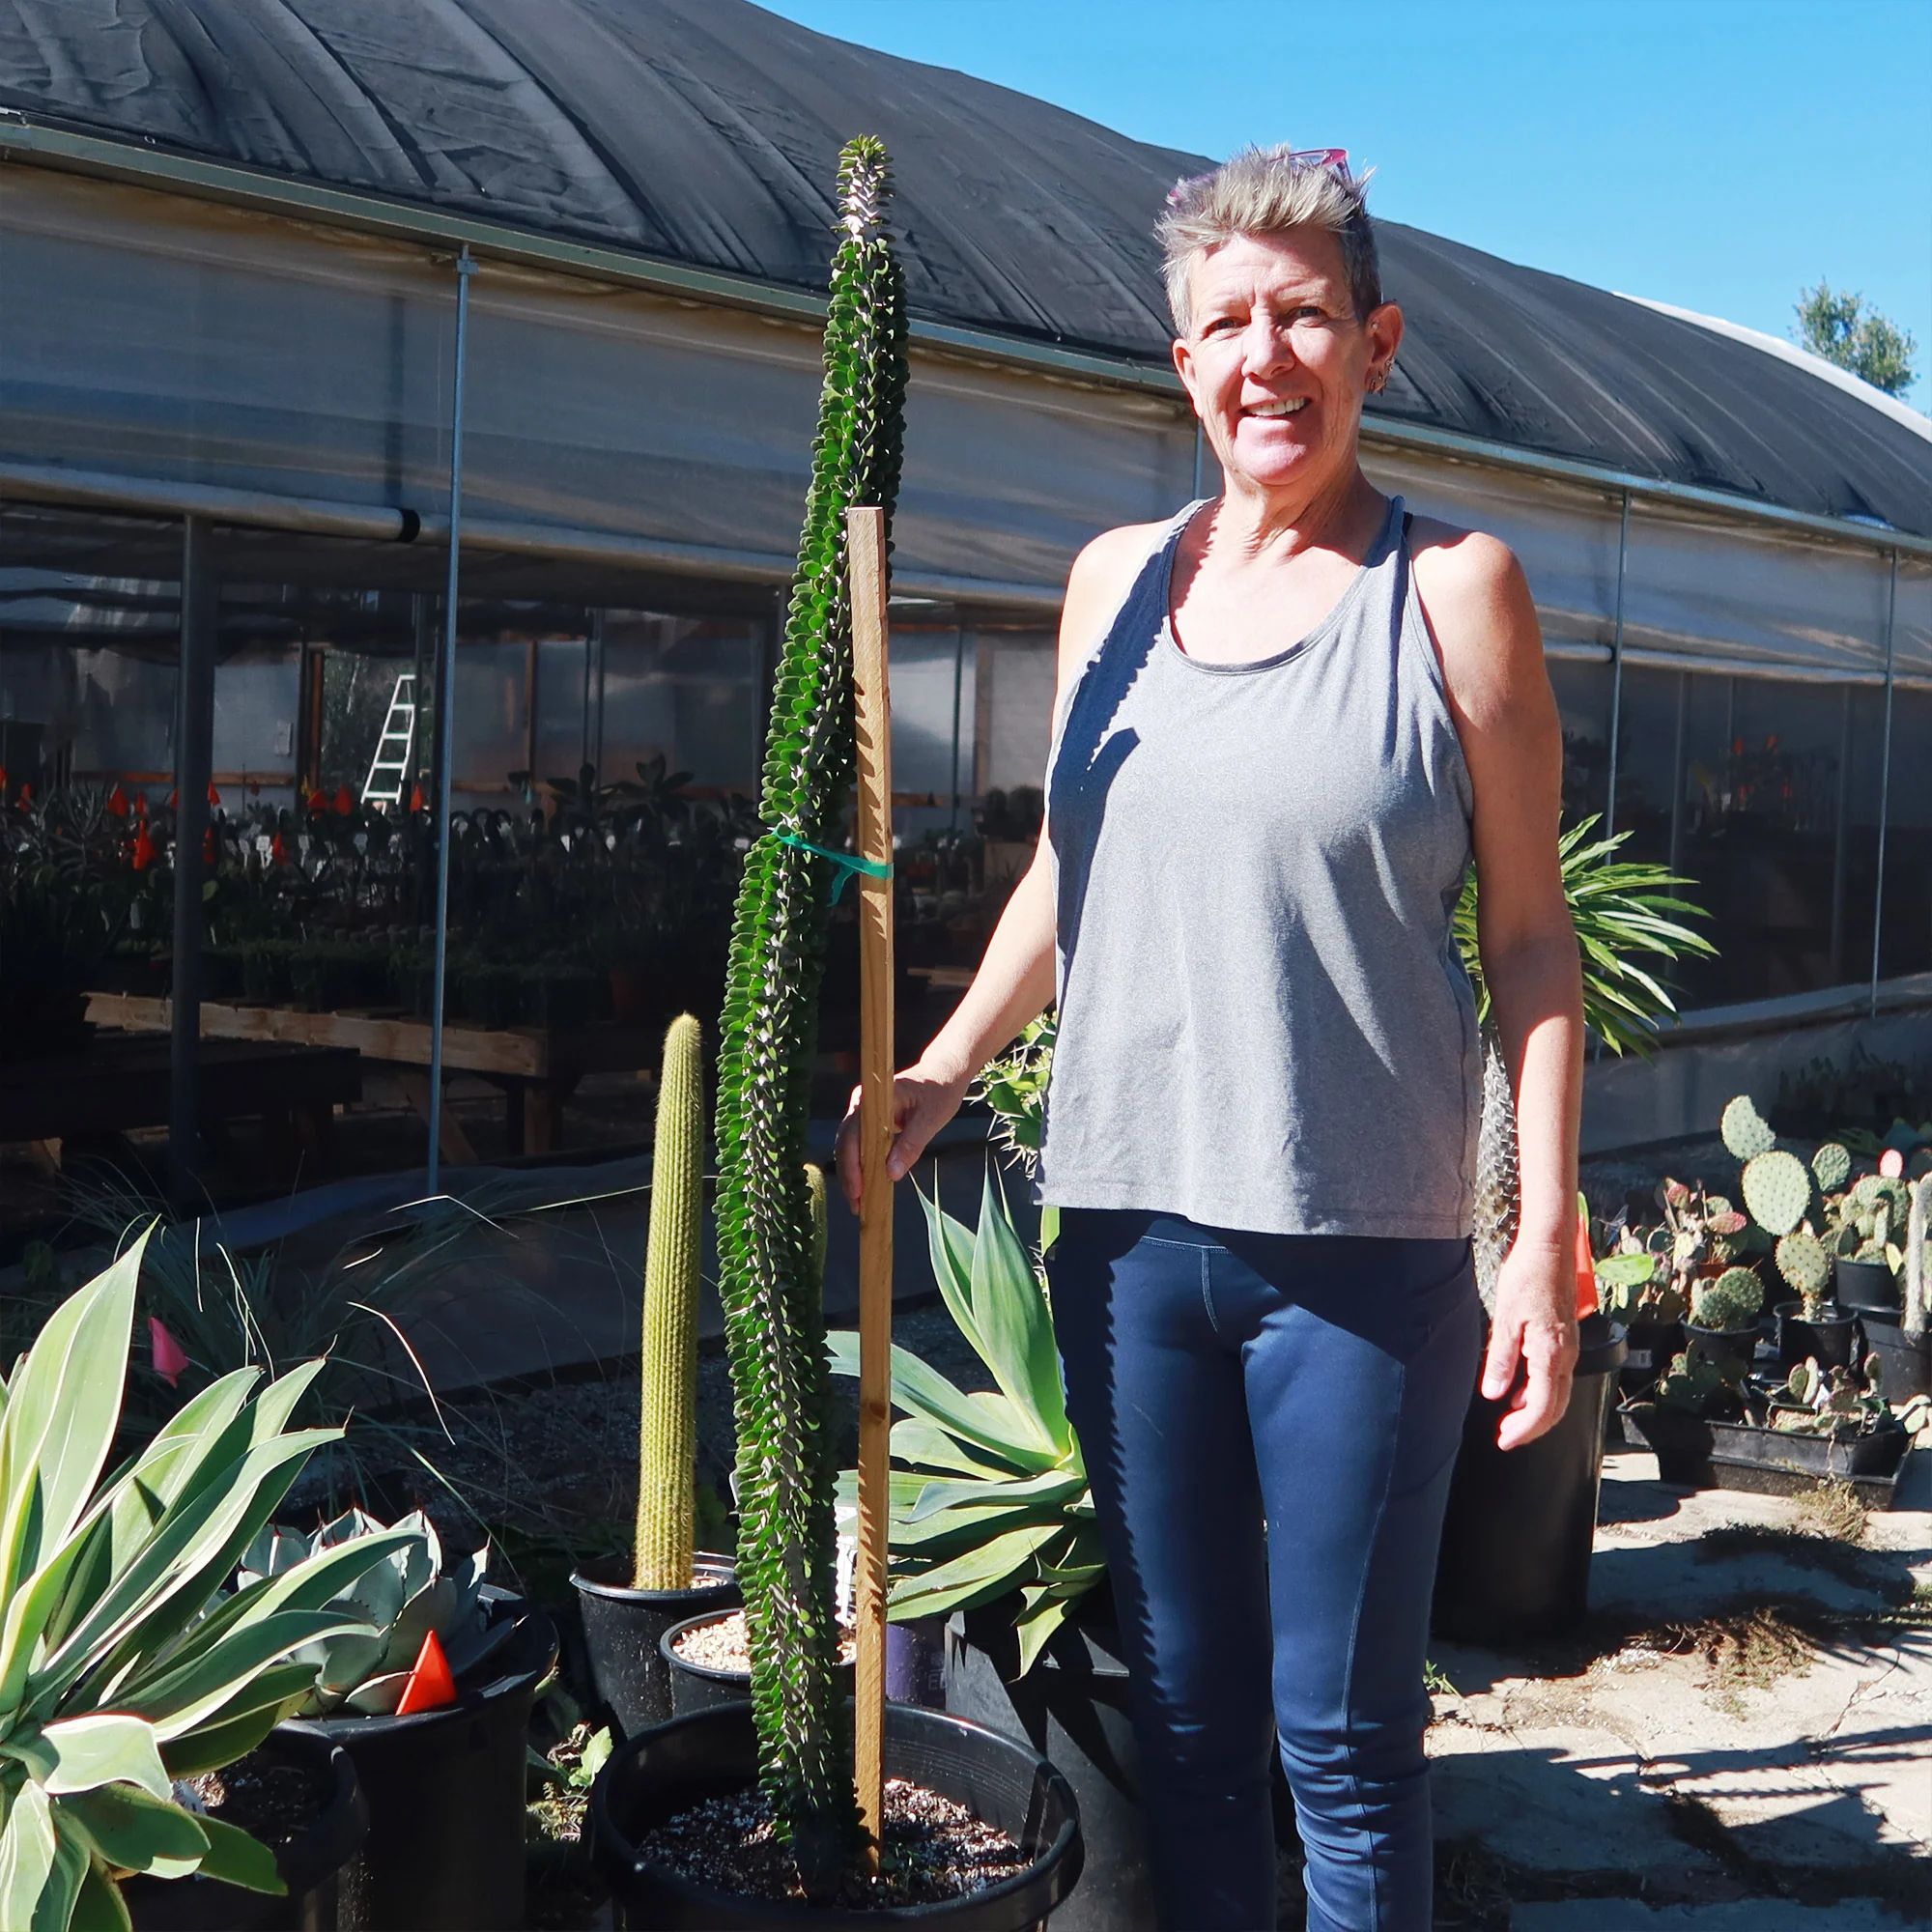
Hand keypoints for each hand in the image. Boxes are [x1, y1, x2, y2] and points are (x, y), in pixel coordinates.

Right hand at [834, 1062, 972, 1213]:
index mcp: (874, 1098)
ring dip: (852, 1173)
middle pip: (846, 1143)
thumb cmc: (939, 1092)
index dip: (851, 1165)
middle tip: (857, 1206)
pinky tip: (865, 1185)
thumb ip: (910, 1145)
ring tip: (859, 1202)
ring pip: (849, 1146)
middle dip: (849, 1176)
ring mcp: (862, 1111)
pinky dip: (860, 1165)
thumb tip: (891, 1174)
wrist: (943, 1073)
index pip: (853, 1135)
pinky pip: (858, 1144)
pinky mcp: (868, 1120)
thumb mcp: (930, 1120)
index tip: (857, 1191)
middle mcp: (861, 1103)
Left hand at [1480, 1235, 1578, 1450]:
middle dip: (1531, 1428)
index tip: (1504, 1441)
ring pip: (1558, 1394)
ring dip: (1535, 1411)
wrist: (1550, 1248)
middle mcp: (1567, 1356)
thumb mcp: (1505, 1318)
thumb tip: (1495, 1394)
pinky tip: (1519, 1390)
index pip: (1542, 1408)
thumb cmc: (1527, 1277)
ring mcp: (1569, 1348)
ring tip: (1508, 1419)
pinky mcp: (1566, 1340)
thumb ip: (1501, 1359)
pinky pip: (1556, 1377)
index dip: (1523, 1430)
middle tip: (1505, 1436)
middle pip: (1555, 1407)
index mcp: (1551, 1354)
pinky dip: (1539, 1392)